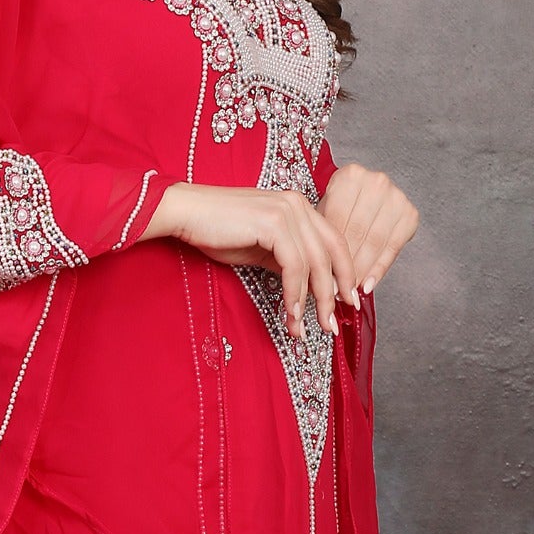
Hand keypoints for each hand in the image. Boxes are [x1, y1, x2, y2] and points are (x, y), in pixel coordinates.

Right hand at [142, 183, 356, 341]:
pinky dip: (295, 294)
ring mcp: (287, 211)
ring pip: (315, 263)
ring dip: (313, 302)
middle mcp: (299, 205)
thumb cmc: (218, 231)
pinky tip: (290, 314)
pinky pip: (294, 266)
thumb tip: (308, 290)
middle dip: (334, 294)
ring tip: (306, 328)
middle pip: (332, 254)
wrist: (186, 214)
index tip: (347, 303)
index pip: (335, 243)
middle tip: (332, 325)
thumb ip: (287, 262)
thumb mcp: (262, 249)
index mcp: (300, 207)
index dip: (345, 274)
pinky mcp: (273, 223)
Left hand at [316, 161, 418, 295]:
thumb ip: (324, 236)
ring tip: (350, 289)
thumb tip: (321, 277)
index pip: (337, 221)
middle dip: (346, 266)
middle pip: (357, 233)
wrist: (368, 192)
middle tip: (337, 289)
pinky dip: (379, 269)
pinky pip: (393, 247)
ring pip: (375, 242)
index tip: (324, 278)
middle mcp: (375, 182)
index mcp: (350, 176)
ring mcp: (396, 196)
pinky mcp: (410, 213)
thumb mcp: (327, 212)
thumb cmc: (343, 204)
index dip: (329, 254)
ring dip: (362, 270)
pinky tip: (369, 283)